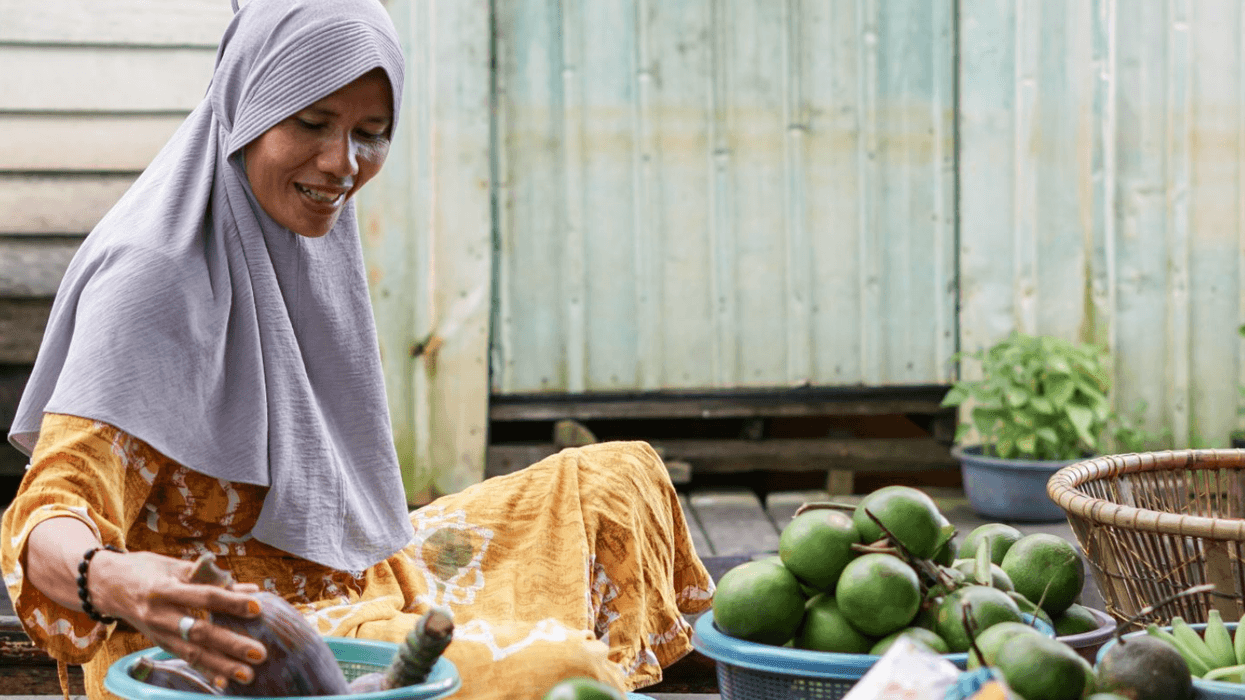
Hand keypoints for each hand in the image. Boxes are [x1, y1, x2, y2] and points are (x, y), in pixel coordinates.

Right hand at [88, 550, 267, 688]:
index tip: (257, 607)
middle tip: (259, 652)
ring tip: (247, 674)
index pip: (204, 596)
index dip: (230, 602)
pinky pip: (184, 659)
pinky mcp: (157, 644)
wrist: (105, 585)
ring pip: (192, 653)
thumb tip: (251, 590)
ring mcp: (157, 632)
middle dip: (230, 644)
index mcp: (166, 588)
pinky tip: (224, 683)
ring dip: (221, 666)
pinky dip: (205, 671)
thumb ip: (212, 578)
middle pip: (199, 632)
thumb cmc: (146, 569)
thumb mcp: (175, 566)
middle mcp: (160, 614)